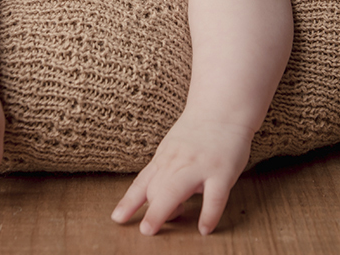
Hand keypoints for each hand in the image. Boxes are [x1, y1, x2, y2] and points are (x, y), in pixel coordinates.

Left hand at [110, 111, 252, 234]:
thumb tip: (157, 200)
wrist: (222, 108)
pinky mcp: (222, 171)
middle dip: (150, 211)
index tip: (117, 218)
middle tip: (145, 231)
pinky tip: (204, 228)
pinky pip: (214, 197)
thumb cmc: (197, 132)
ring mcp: (199, 167)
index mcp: (165, 159)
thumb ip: (166, 172)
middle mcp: (178, 163)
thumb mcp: (174, 148)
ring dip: (164, 212)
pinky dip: (208, 215)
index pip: (143, 183)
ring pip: (176, 191)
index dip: (130, 202)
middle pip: (157, 189)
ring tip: (154, 230)